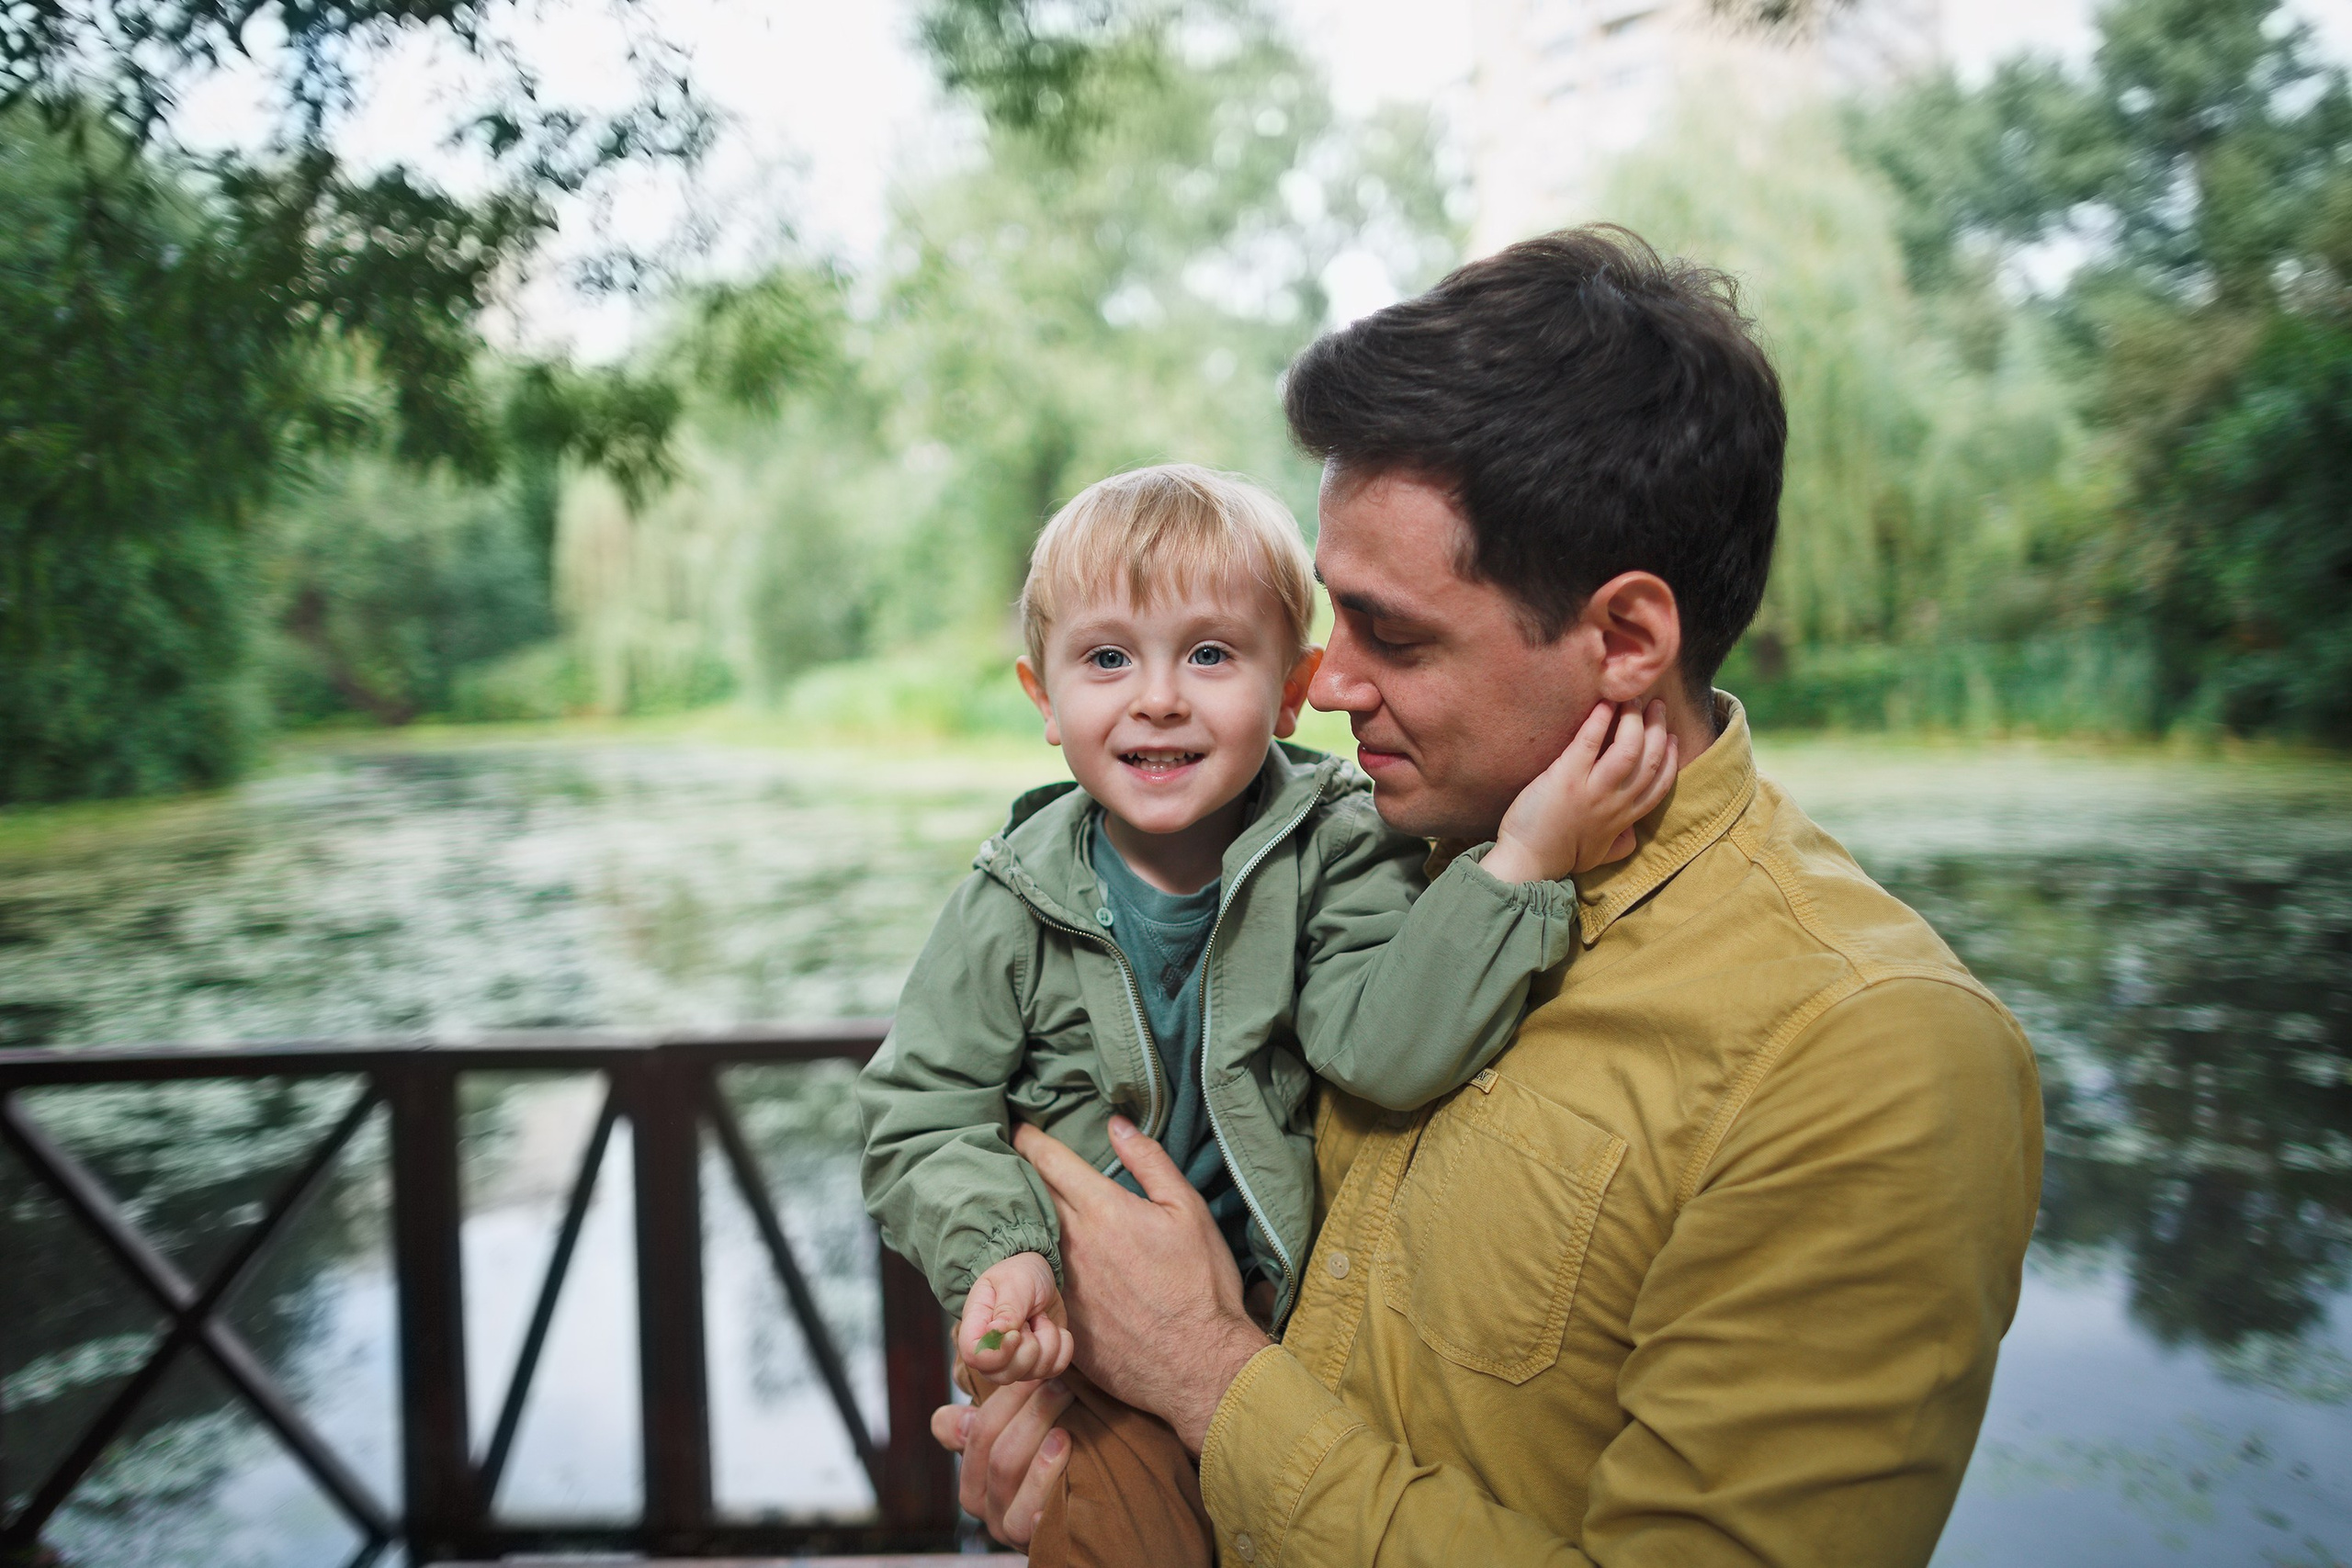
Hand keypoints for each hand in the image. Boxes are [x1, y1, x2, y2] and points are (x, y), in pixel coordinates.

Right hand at [930, 1376, 1074, 1546]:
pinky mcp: (1031, 1544)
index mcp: (969, 1474)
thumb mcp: (1013, 1438)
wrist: (1076, 1520)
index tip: (1033, 1371)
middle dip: (1032, 1414)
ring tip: (1066, 1431)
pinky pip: (1032, 1522)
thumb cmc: (1041, 1462)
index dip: (1005, 1397)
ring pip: (1008, 1478)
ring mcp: (1004, 1526)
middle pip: (997, 1453)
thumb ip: (985, 1418)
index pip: (971, 1430)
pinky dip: (1045, 1496)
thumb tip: (963, 1418)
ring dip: (1039, 1452)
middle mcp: (980, 1502)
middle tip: (1063, 1386)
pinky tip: (1067, 1479)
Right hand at [959, 1251, 1072, 1382]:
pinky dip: (1063, 1346)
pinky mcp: (1038, 1363)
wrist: (1038, 1275)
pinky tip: (1053, 1328)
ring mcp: (1015, 1361)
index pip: (974, 1357)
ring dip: (1048, 1340)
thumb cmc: (1018, 1273)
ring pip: (1034, 1373)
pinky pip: (1055, 1368)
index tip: (1017, 1332)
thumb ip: (1008, 1308)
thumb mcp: (1013, 1281)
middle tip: (1030, 1318)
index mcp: (976, 1328)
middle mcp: (992, 1352)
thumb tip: (998, 1333)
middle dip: (1030, 1347)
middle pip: (1005, 1375)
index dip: (999, 1352)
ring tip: (1040, 1318)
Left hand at [1014, 1116, 1269, 1451]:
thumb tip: (1117, 1125)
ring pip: (1025, 1238)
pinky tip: (1024, 1262)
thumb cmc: (1202, 1285)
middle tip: (1004, 1159)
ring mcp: (1060, 1284)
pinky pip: (1033, 1282)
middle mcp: (1072, 1244)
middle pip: (1031, 1196)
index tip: (1019, 1129)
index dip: (1031, 1141)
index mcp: (1103, 1210)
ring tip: (1010, 1206)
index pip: (1051, 1162)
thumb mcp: (1189, 1211)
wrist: (1199, 1365)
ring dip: (1017, 1219)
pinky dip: (1025, 1265)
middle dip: (1017, 1174)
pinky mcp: (1059, 1320)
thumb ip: (1150, 1162)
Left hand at [1484, 700, 1677, 883]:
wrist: (1527, 861)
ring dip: (1634, 720)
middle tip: (1656, 705)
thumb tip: (1634, 835)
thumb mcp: (1600, 855)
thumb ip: (1620, 843)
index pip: (1661, 783)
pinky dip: (1599, 720)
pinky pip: (1590, 742)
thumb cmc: (1560, 856)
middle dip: (1657, 727)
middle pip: (1650, 759)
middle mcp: (1615, 802)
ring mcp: (1592, 790)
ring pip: (1627, 749)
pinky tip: (1604, 704)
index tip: (1670, 736)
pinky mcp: (1566, 778)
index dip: (1670, 756)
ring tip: (1632, 700)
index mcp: (1625, 818)